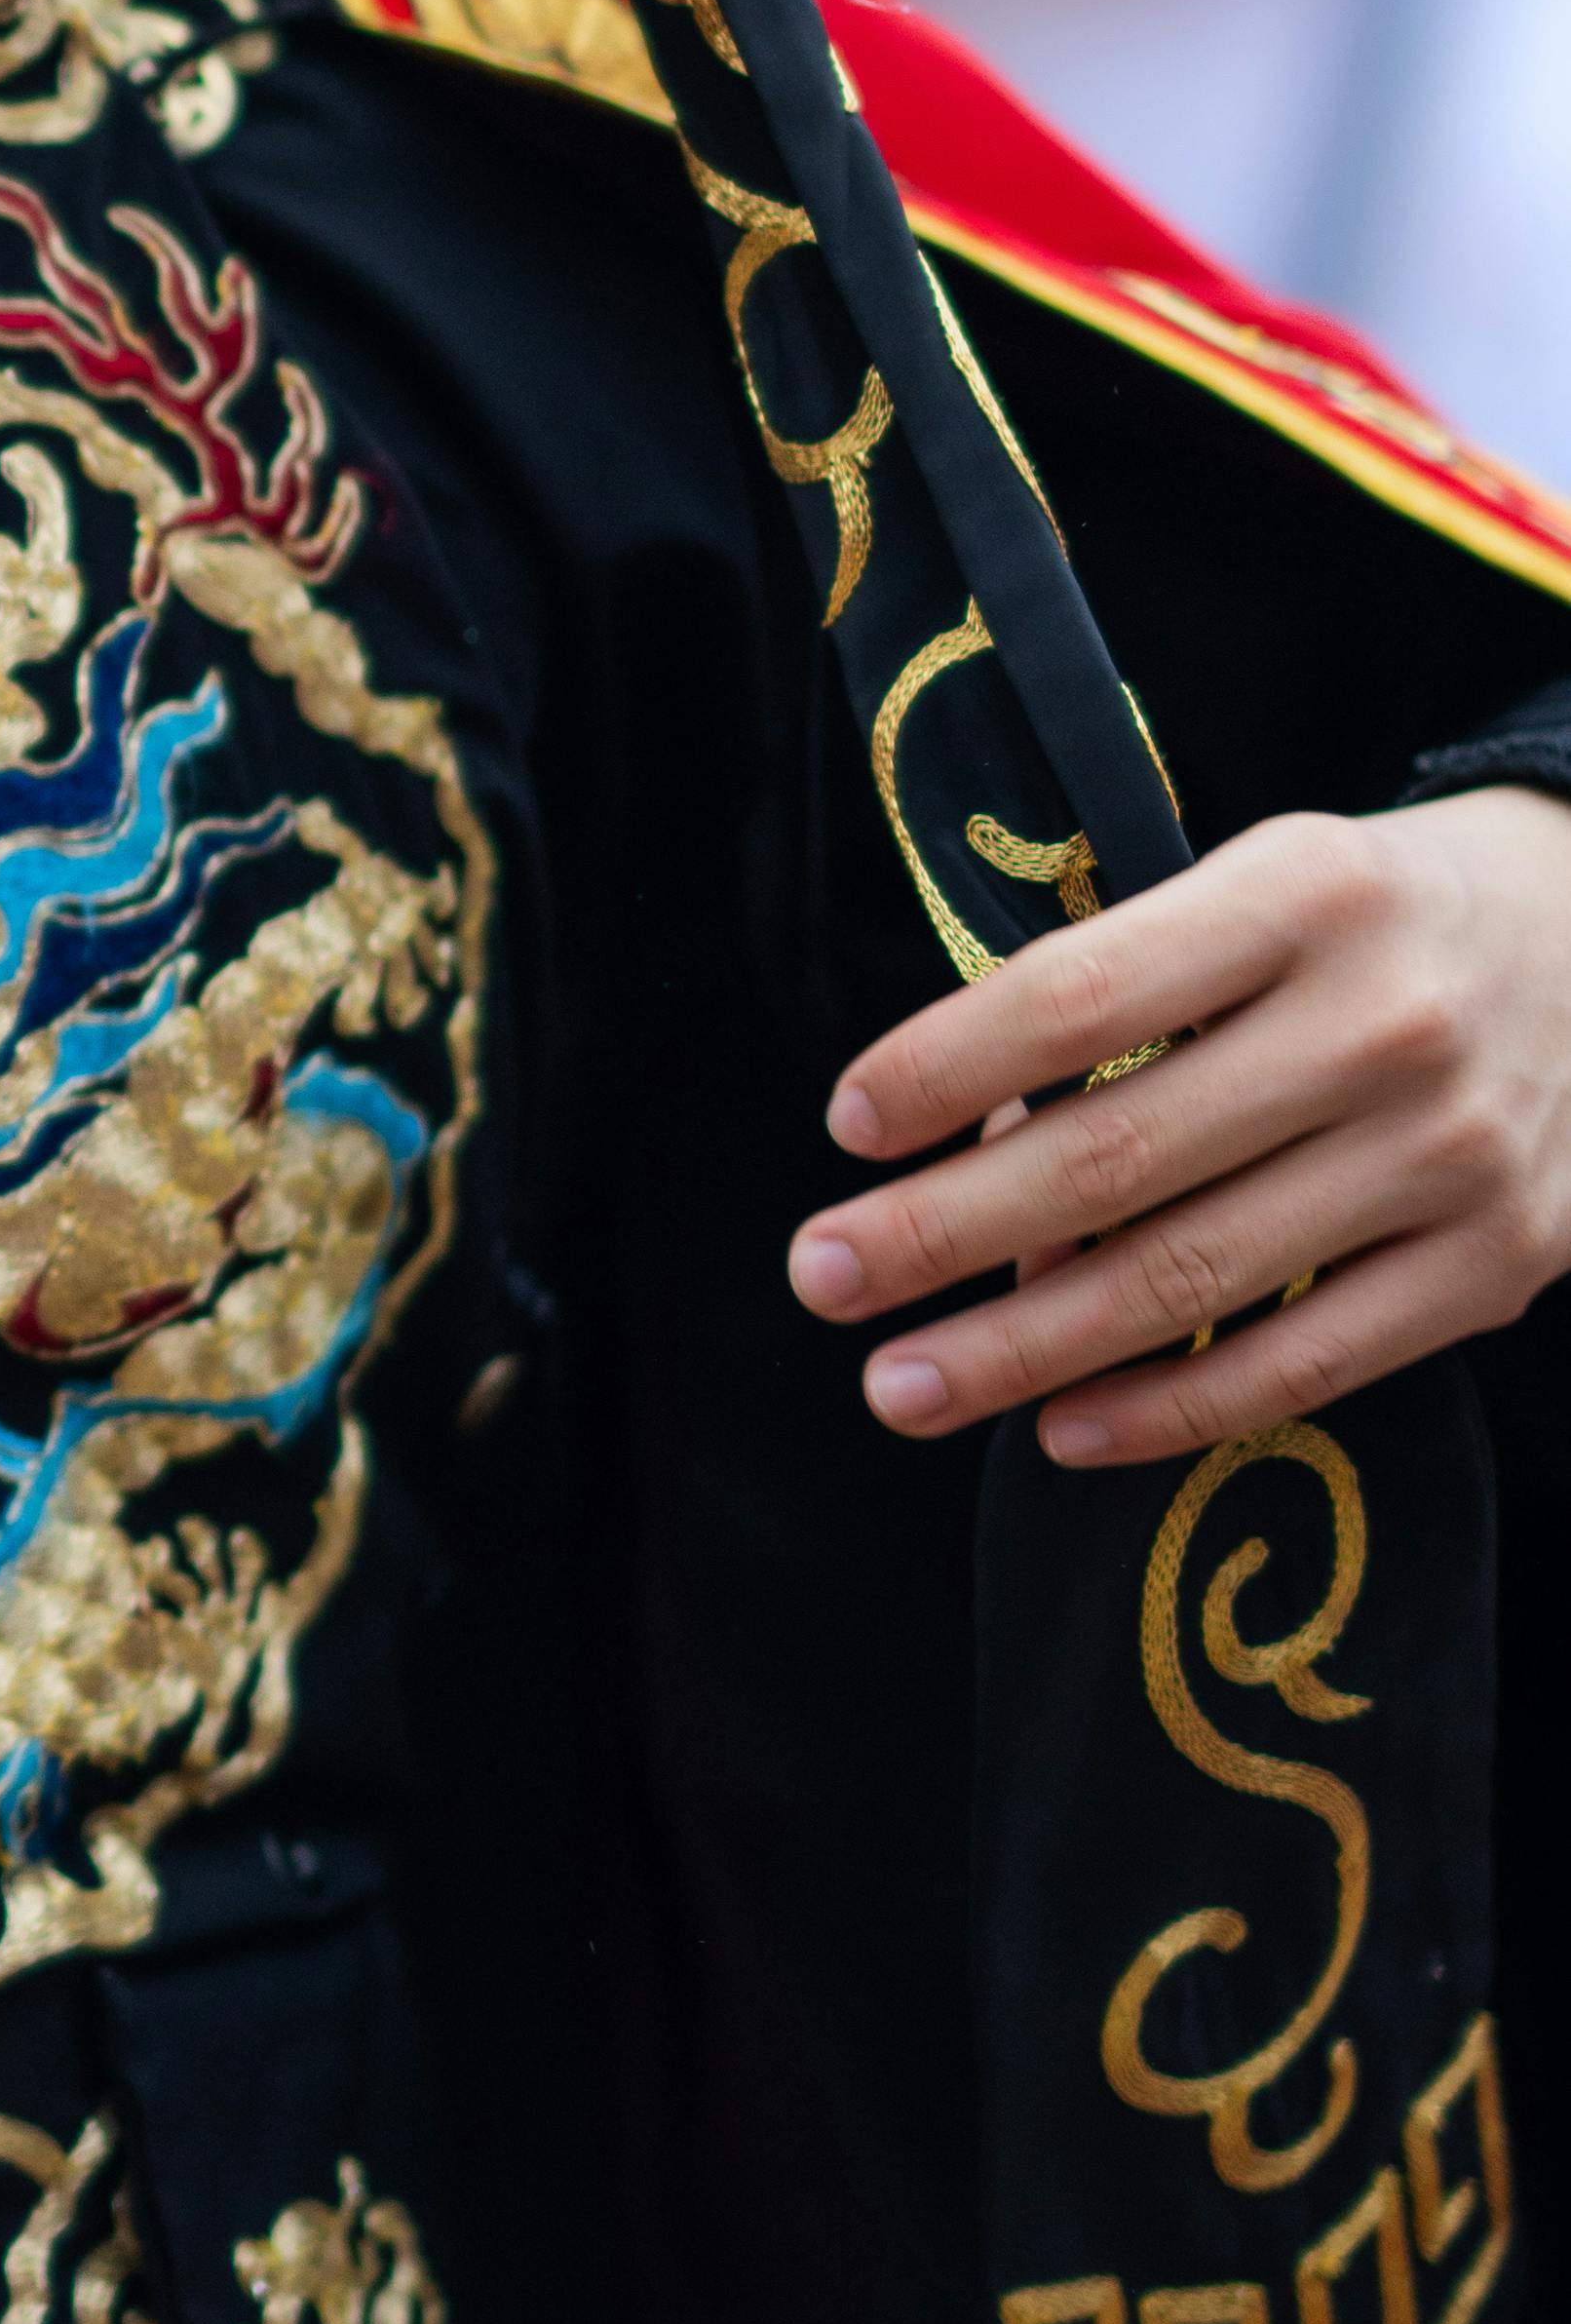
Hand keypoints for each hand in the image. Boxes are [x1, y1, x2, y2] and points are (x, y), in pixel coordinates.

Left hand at [789, 791, 1570, 1467]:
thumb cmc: (1379, 923)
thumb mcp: (1262, 894)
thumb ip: (1128, 1003)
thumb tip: (980, 1168)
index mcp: (1306, 895)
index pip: (1083, 993)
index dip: (946, 1064)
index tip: (845, 1124)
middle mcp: (1387, 1021)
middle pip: (1119, 1154)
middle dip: (942, 1230)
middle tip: (821, 1275)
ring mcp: (1453, 1152)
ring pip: (1194, 1278)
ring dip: (1021, 1349)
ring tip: (900, 1385)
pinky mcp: (1501, 1262)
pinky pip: (1308, 1362)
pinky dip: (1170, 1409)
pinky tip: (1061, 1430)